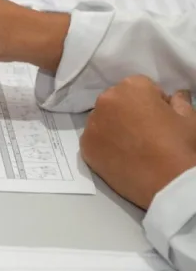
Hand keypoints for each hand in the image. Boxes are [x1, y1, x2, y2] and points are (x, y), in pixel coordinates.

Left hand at [81, 76, 195, 208]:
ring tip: (133, 146)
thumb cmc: (181, 146)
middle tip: (145, 131)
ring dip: (113, 126)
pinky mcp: (85, 147)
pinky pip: (94, 139)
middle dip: (128, 110)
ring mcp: (92, 125)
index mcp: (131, 87)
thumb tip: (176, 95)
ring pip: (102, 119)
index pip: (139, 86)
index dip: (153, 100)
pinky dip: (104, 144)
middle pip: (116, 101)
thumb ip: (179, 101)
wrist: (169, 184)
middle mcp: (105, 101)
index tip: (160, 116)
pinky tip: (121, 156)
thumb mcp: (189, 118)